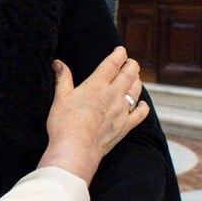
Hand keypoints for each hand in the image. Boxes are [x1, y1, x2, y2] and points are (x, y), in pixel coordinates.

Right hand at [38, 46, 148, 181]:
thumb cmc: (65, 124)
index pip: (113, 63)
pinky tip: (143, 105)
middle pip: (129, 74)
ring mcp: (122, 111)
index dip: (119, 54)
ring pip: (136, 90)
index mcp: (97, 85)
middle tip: (130, 62)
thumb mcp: (60, 98)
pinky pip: (140, 114)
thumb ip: (63, 79)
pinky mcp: (125, 126)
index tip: (121, 50)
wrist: (76, 149)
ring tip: (135, 78)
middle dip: (131, 65)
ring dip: (137, 81)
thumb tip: (58, 63)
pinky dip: (143, 107)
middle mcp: (113, 95)